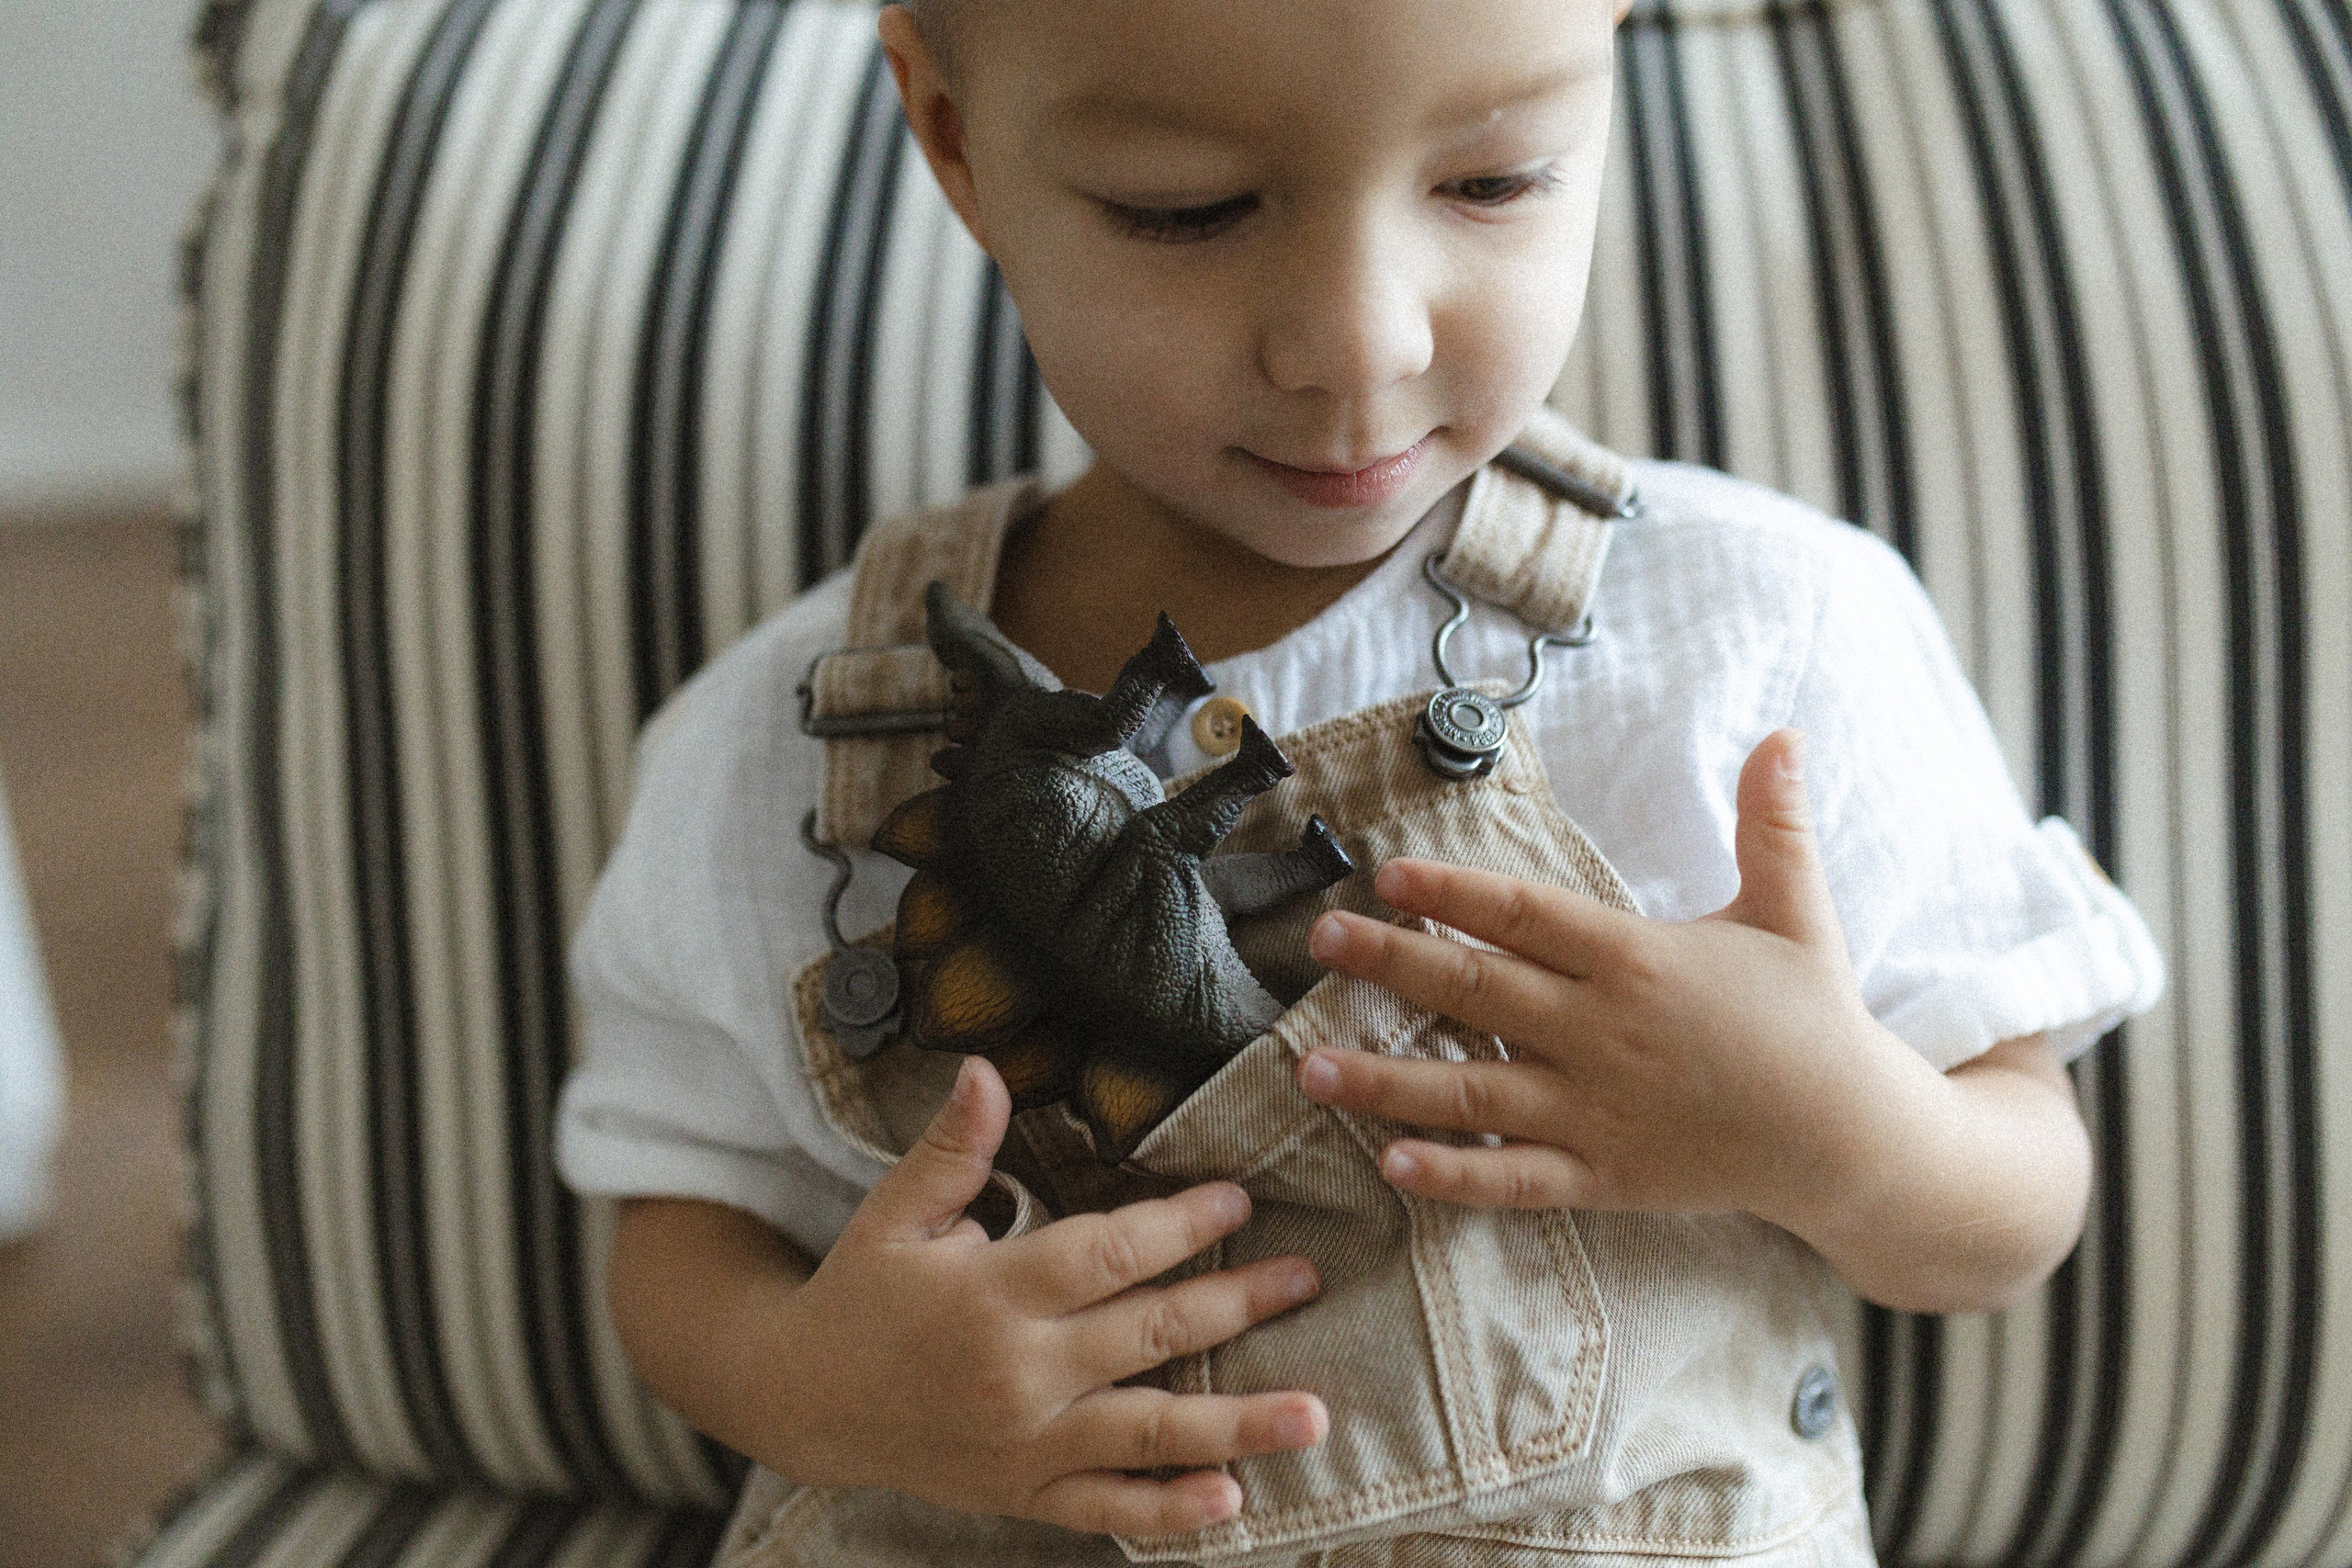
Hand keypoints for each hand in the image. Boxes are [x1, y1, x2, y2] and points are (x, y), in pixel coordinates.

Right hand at [772, 1055, 1328, 1535]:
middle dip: (1239, 1304)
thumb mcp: (895, 1211)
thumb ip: (953, 1148)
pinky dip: (1170, 1510)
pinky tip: (1231, 1497)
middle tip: (1307, 1279)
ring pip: (1148, 1434)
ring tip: (1314, 1414)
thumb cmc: (860, 1293)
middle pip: (1151, 1334)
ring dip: (1238, 1425)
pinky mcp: (1022, 1495)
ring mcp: (1025, 1445)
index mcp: (990, 1293)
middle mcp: (1018, 1373)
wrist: (801, 1402)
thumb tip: (984, 1068)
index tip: (1239, 1200)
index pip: (1108, 1253)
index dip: (1180, 1224)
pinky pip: (1107, 1509)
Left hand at [1295, 728, 1907, 1233]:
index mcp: (1639, 961)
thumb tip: (1786, 734)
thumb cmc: (1813, 1019)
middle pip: (1479, 991)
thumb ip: (1772, 824)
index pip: (1527, 916)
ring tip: (1310, 1065)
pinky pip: (1516, 1178)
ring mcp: (1599, 1111)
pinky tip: (1390, 1165)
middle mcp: (1605, 1033)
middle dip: (1393, 963)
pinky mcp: (1604, 1175)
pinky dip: (1454, 1175)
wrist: (1852, 1138)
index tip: (1387, 873)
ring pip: (1473, 1091)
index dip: (1454, 893)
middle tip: (1321, 940)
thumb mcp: (1794, 912)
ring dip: (1387, 1080)